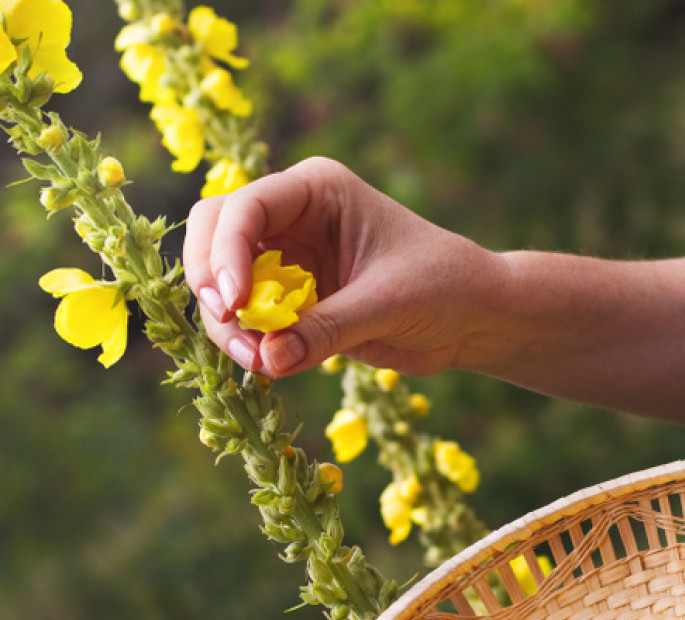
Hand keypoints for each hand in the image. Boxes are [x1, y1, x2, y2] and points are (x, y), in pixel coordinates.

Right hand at [183, 157, 506, 376]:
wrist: (474, 317)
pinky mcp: (289, 300)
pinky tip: (266, 364)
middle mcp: (291, 216)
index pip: (243, 208)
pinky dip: (244, 340)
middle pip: (212, 234)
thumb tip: (267, 359)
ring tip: (258, 362)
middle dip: (211, 282)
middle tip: (234, 330)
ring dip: (226, 323)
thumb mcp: (389, 303)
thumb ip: (327, 329)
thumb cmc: (444, 286)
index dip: (225, 254)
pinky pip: (245, 317)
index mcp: (315, 190)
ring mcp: (285, 257)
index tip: (234, 305)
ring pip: (220, 280)